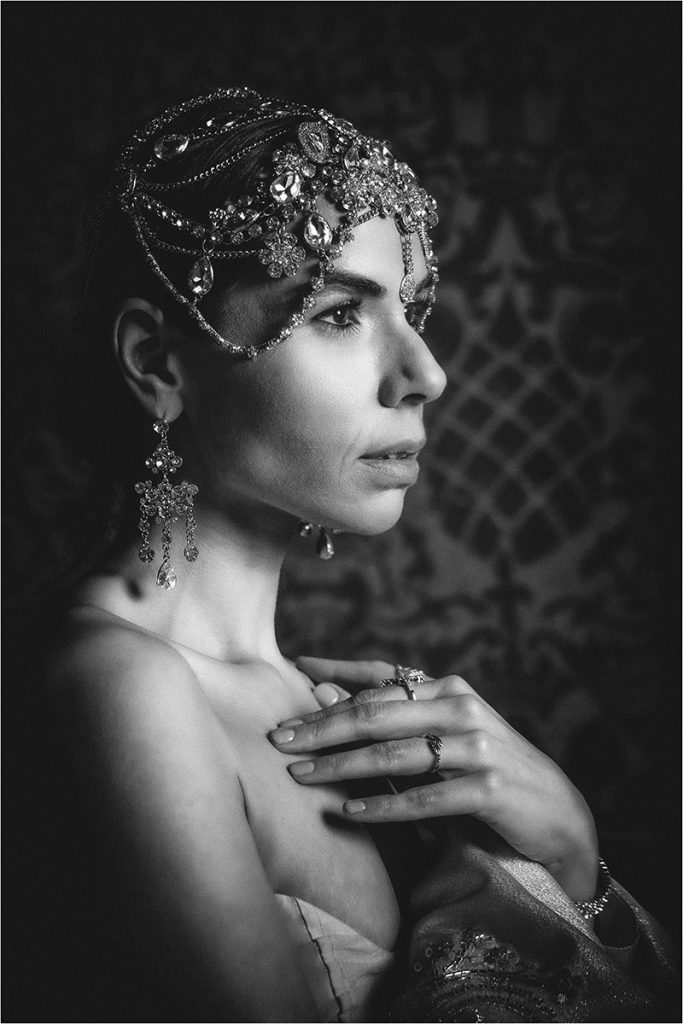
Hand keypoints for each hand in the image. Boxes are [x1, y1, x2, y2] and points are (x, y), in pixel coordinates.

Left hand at [271, 657, 598, 901]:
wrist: (558, 814)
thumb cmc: (488, 771)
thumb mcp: (445, 736)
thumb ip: (396, 719)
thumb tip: (325, 697)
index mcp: (448, 688)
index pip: (382, 676)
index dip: (336, 672)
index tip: (294, 671)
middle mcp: (461, 707)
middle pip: (377, 712)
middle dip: (322, 726)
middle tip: (280, 738)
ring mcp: (478, 745)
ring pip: (394, 753)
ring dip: (341, 765)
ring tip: (300, 775)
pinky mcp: (489, 787)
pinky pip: (424, 797)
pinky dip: (384, 804)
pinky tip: (350, 811)